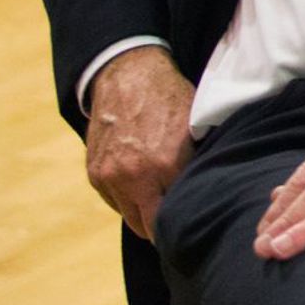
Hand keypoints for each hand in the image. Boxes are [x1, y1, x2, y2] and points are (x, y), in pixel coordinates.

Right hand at [86, 46, 195, 240]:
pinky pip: (114, 203)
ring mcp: (111, 177)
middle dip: (164, 229)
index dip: (187, 222)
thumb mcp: (194, 128)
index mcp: (167, 165)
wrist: (130, 76)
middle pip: (150, 228)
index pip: (177, 215)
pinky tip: (141, 185)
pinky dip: (127, 200)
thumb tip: (209, 194)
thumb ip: (195, 165)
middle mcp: (135, 177)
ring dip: (145, 215)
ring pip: (131, 218)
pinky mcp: (95, 174)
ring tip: (161, 203)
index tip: (195, 226)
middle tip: (178, 224)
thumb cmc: (171, 99)